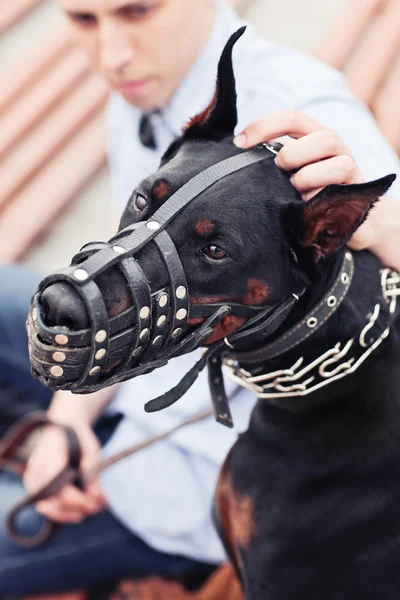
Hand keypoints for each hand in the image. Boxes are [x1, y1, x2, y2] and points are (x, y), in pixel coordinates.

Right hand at [23, 421, 106, 523]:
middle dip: (75, 507)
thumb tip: (96, 496)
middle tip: (96, 505)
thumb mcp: (91, 449)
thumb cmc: (79, 437)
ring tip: (89, 509)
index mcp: (51, 454)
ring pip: (46, 507)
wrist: (62, 426)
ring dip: (69, 514)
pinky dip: (61, 513)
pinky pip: (44, 506)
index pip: (57, 485)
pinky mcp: (34, 486)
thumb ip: (92, 471)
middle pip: (51, 499)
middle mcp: (37, 468)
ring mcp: (32, 478)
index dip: (75, 498)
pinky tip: (77, 513)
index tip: (93, 499)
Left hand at [234, 110, 376, 250]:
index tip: (238, 143)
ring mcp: (348, 163)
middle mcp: (333, 145)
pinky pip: (339, 178)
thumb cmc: (306, 193)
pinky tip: (307, 203)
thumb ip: (271, 161)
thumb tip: (236, 153)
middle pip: (319, 134)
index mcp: (313, 136)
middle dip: (290, 154)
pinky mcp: (356, 186)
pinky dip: (318, 192)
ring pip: (331, 153)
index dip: (264, 126)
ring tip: (294, 189)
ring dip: (305, 174)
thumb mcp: (287, 173)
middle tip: (279, 173)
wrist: (341, 221)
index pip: (292, 118)